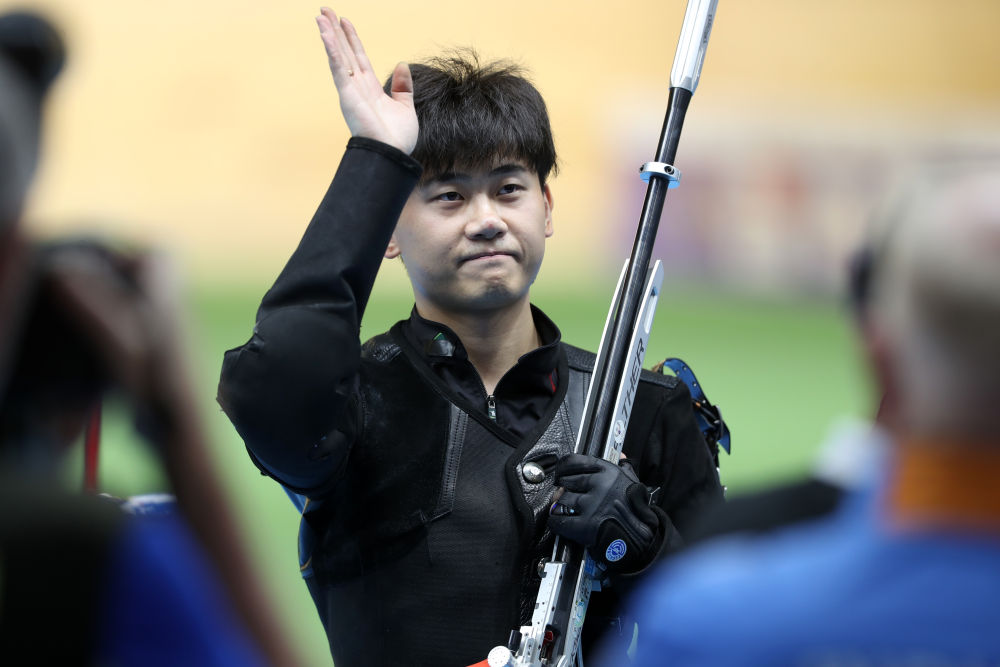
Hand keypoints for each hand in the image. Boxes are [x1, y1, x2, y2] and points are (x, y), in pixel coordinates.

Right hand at [315, 7, 417, 153]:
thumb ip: (402, 87)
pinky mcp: (347, 94)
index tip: (345, 21)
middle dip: (335, 31)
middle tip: (324, 10)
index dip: (352, 39)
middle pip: (344, 52)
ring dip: (329, 36)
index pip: (359, 57)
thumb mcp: (405, 107)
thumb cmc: (397, 138)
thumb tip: (402, 65)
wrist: (393, 154)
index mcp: (370, 88)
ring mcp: (351, 90)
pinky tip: (326, 34)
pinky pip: (338, 67)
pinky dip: (331, 50)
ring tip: (320, 16)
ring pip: (337, 56)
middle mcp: (357, 87)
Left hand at [548, 453, 665, 573]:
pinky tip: (558, 522)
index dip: (563, 466)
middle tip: (563, 491)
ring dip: (560, 505)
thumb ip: (625, 468)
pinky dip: (555, 522)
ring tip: (563, 508)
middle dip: (562, 487)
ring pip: (562, 499)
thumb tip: (620, 455)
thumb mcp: (634, 483)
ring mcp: (592, 505)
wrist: (644, 538)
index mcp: (609, 472)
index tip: (561, 471)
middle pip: (566, 480)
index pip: (575, 461)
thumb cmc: (638, 511)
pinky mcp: (586, 525)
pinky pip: (560, 521)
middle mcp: (600, 486)